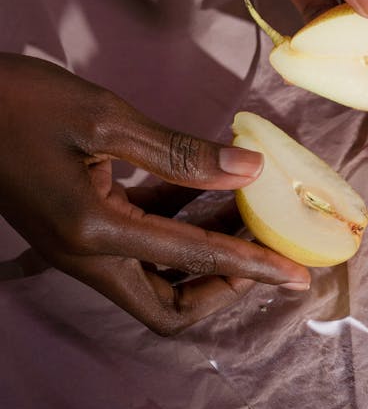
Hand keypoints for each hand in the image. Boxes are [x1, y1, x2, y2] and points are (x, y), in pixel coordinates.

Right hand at [0, 54, 309, 333]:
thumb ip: (181, 153)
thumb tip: (250, 171)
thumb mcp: (105, 119)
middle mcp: (84, 256)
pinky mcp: (74, 227)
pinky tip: (203, 186)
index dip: (252, 269)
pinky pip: (136, 244)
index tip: (298, 275)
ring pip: (154, 278)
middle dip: (223, 282)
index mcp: (93, 234)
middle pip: (168, 305)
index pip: (192, 263)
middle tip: (264, 245)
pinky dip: (175, 224)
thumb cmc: (16, 102)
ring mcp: (76, 246)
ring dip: (203, 252)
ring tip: (249, 211)